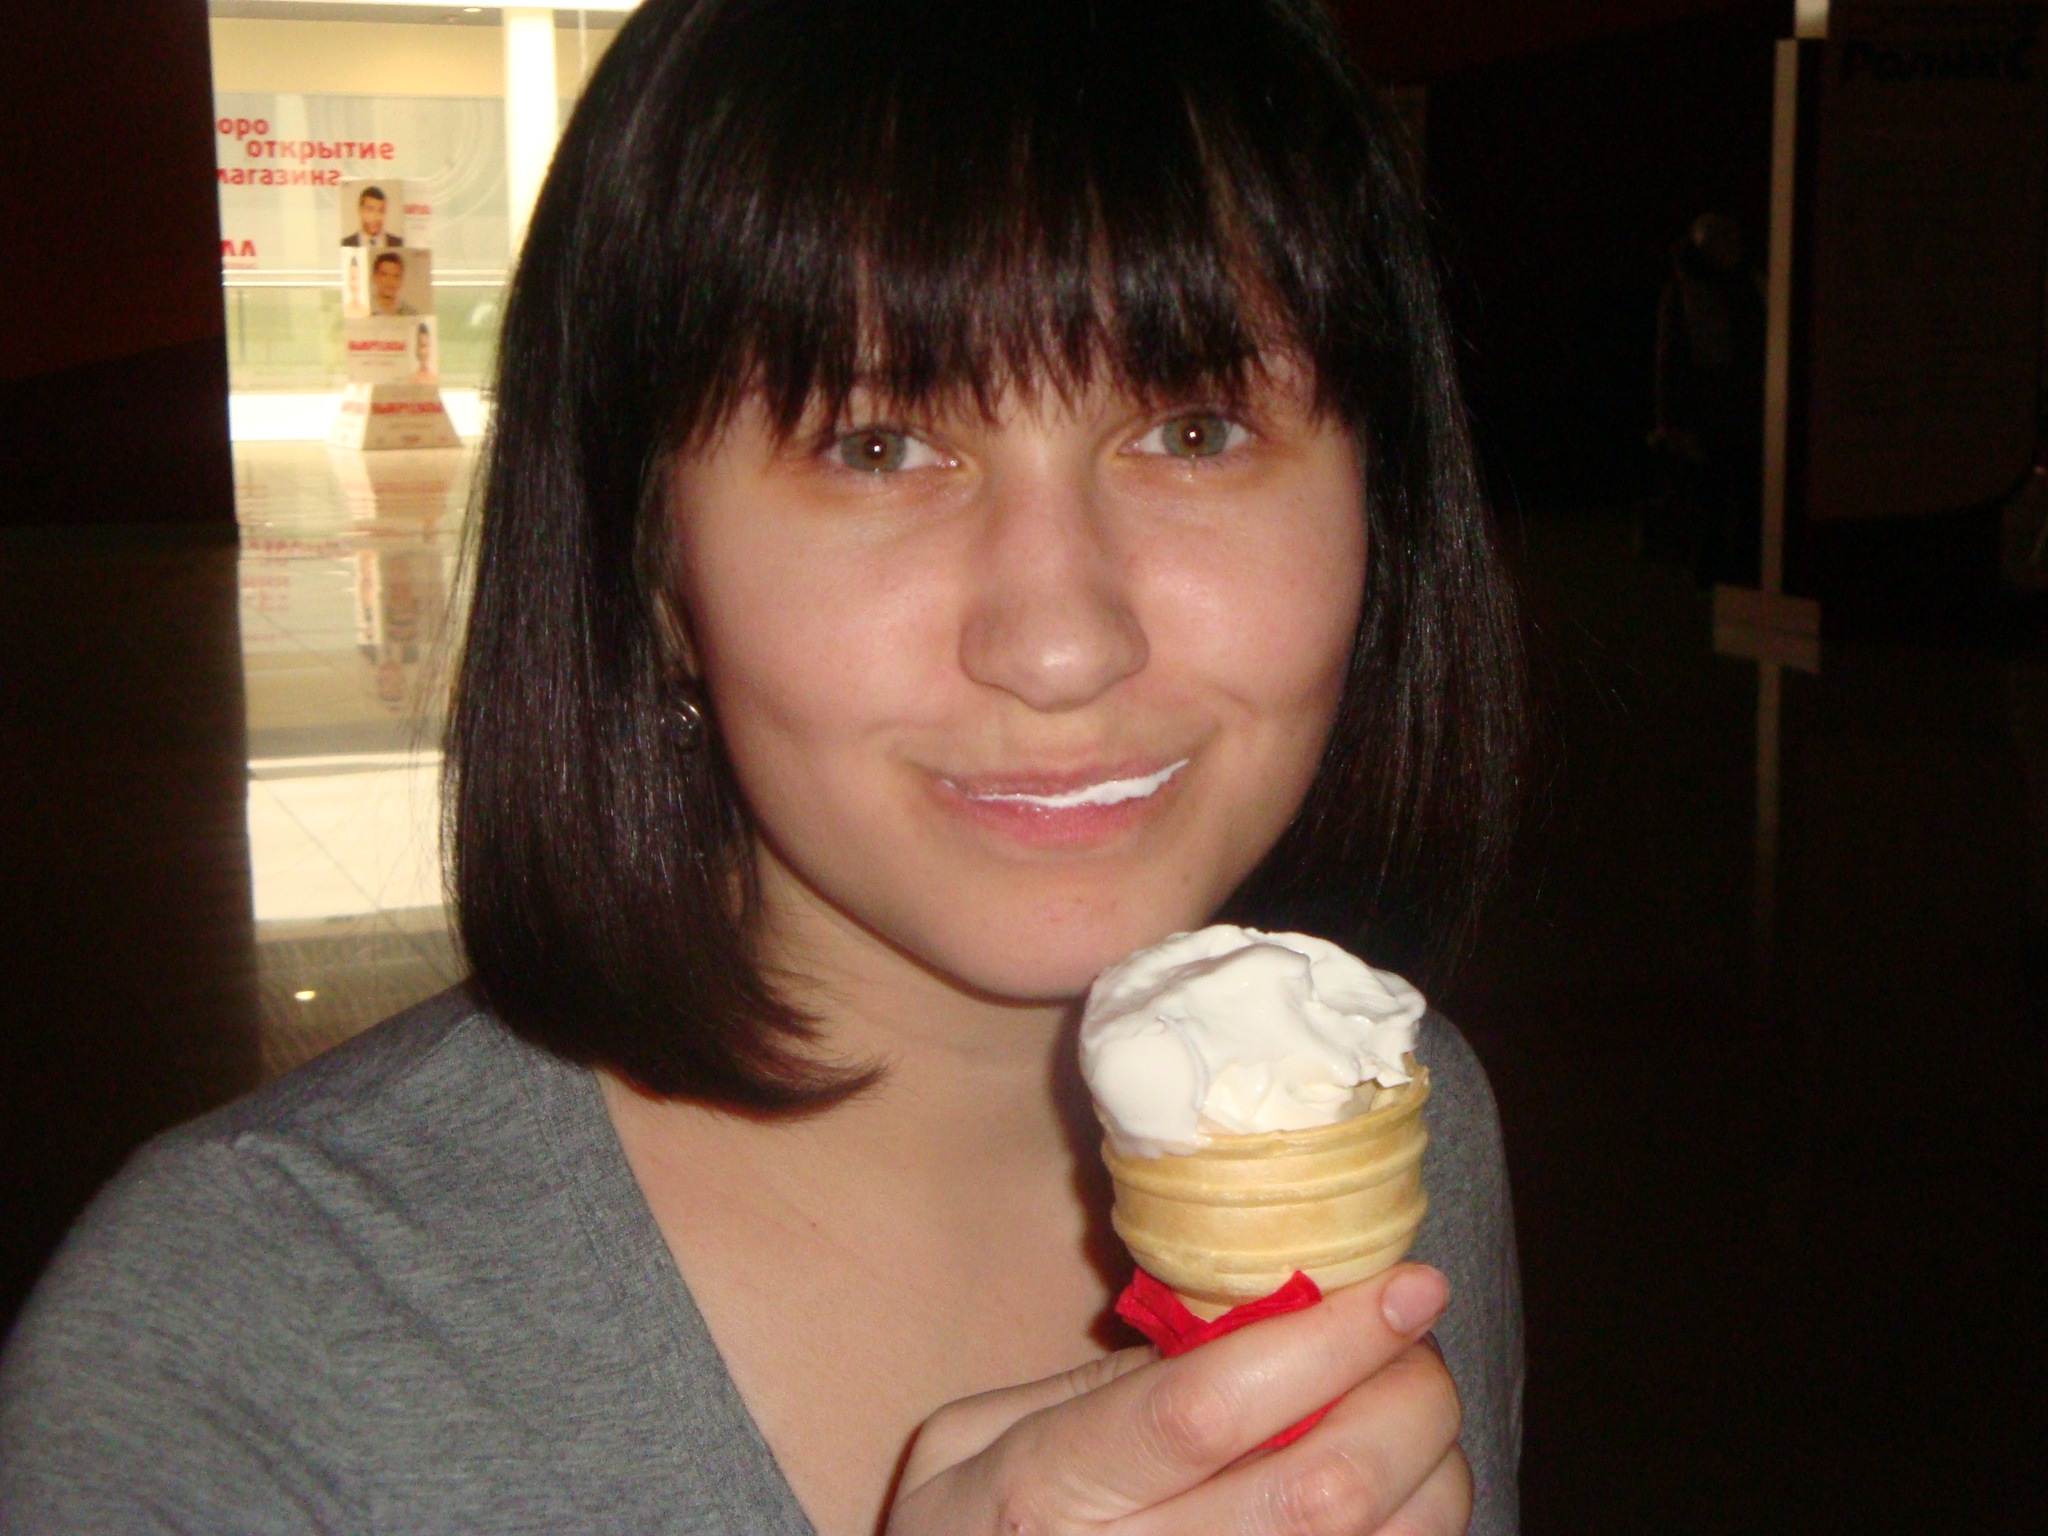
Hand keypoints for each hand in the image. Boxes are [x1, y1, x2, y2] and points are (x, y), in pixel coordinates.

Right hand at [886, 1263, 1467, 1534]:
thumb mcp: (967, 1443)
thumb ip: (1090, 1387)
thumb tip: (1241, 1331)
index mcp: (1045, 1491)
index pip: (1204, 1407)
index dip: (1324, 1341)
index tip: (1405, 1283)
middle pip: (1320, 1490)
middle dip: (1406, 1399)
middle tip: (1415, 1347)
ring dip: (1430, 1472)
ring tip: (1409, 1418)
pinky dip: (1414, 1533)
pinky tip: (1397, 1499)